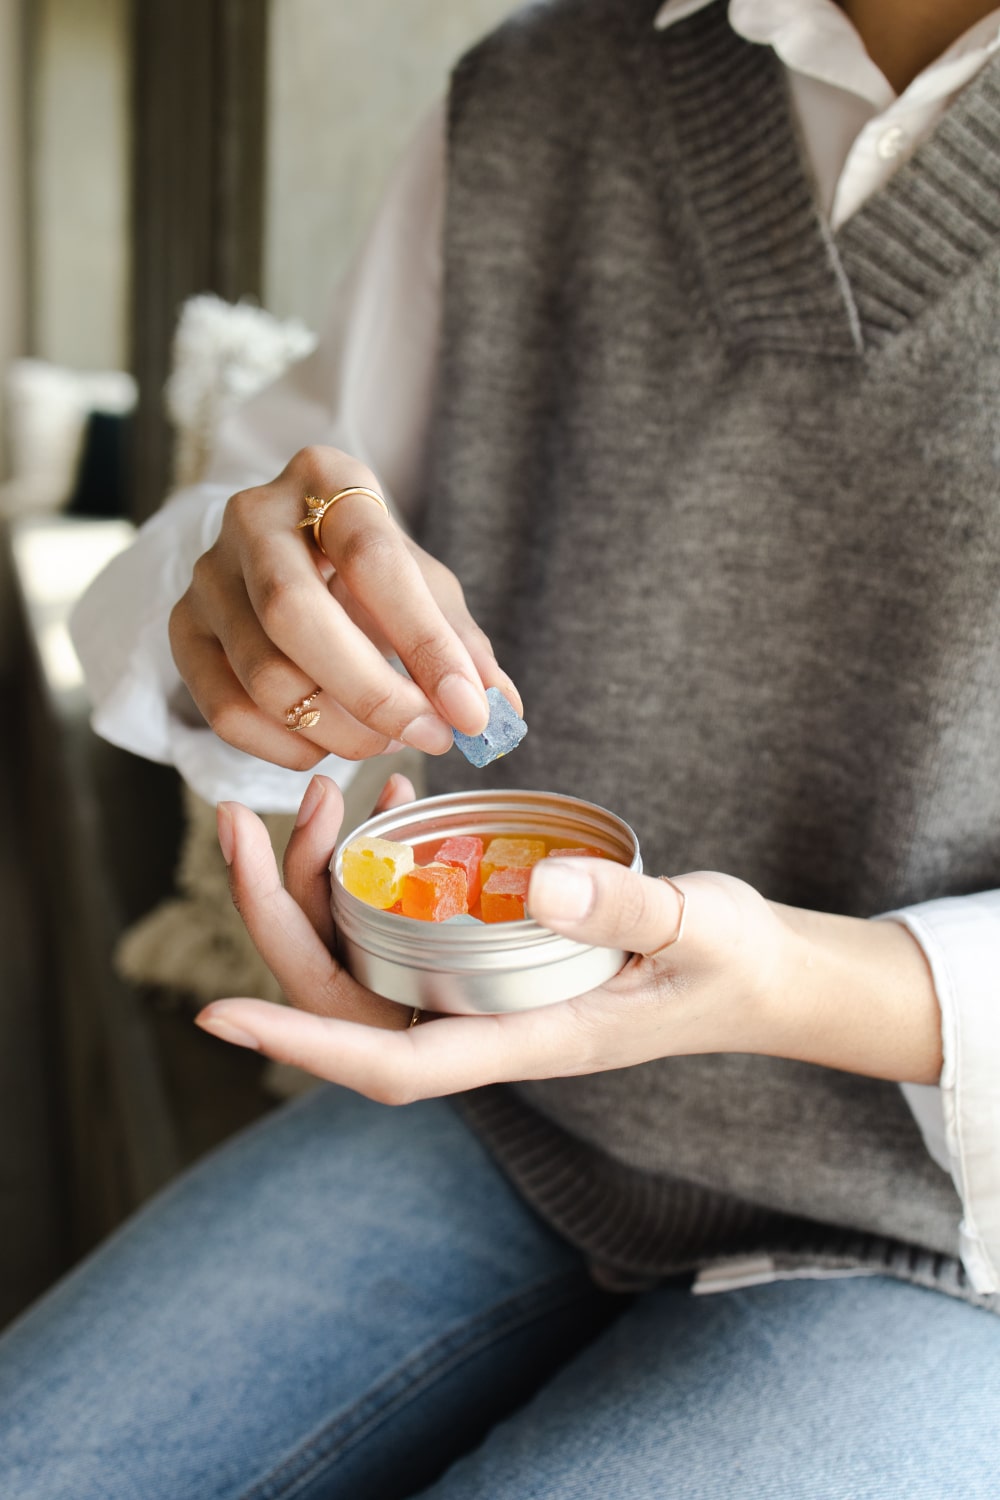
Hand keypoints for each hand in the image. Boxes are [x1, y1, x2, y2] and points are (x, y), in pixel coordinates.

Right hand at [169, 445, 520, 768]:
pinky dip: (290, 747)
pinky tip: (331, 743)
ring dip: (340, 730)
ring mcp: (207, 575)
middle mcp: (252, 517)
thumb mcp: (426, 588)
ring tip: (388, 739)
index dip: (425, 643)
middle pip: (294, 615)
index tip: (470, 710)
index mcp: (325, 479)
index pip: (373, 559)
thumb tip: (499, 711)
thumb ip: (463, 646)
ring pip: (263, 677)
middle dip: (372, 694)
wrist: (292, 558)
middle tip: (429, 736)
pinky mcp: (183, 631)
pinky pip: (228, 713)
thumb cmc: (371, 573)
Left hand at [196, 778, 942, 1099]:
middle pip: (349, 995)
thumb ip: (629, 907)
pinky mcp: (494, 956)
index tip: (217, 1014)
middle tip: (244, 821)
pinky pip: (409, 923)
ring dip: (321, 882)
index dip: (303, 1042)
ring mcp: (487, 991)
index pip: (395, 1061)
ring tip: (320, 792)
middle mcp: (489, 1023)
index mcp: (530, 1038)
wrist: (764, 977)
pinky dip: (381, 866)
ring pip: (366, 955)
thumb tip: (540, 883)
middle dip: (279, 917)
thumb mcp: (700, 927)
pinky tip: (398, 801)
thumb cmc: (736, 963)